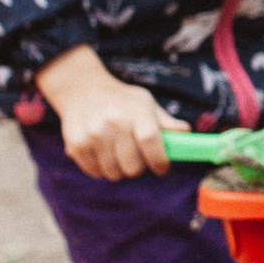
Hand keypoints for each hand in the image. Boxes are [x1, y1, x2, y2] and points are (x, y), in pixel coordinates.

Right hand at [35, 46, 188, 179]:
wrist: (82, 89)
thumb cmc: (121, 100)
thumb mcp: (145, 103)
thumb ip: (166, 122)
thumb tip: (187, 133)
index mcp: (136, 112)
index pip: (150, 142)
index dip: (159, 161)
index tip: (162, 168)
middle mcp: (113, 123)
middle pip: (133, 166)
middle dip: (139, 168)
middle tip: (137, 159)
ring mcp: (93, 135)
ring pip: (113, 173)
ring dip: (119, 170)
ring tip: (119, 155)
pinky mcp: (76, 145)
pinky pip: (94, 172)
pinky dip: (101, 169)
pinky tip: (103, 154)